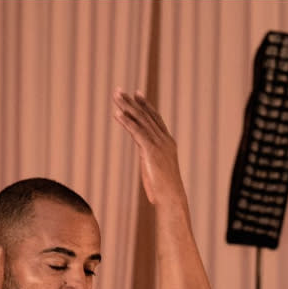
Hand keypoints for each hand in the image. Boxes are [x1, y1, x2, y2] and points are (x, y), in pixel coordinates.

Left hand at [112, 88, 184, 205]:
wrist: (172, 198)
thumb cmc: (164, 189)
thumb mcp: (157, 168)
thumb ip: (151, 157)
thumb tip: (145, 155)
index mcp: (168, 142)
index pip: (155, 119)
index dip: (145, 105)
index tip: (136, 93)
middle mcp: (164, 139)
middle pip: (146, 116)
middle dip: (131, 102)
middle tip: (119, 90)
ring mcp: (159, 144)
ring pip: (141, 120)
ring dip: (126, 107)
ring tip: (116, 96)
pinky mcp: (151, 150)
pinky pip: (137, 132)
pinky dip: (126, 122)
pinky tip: (117, 114)